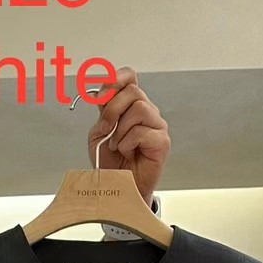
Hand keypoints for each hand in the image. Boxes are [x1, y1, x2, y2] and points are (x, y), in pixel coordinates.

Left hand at [86, 67, 169, 204]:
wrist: (117, 185)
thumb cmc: (111, 161)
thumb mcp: (99, 131)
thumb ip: (103, 110)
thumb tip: (101, 93)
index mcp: (131, 105)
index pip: (129, 77)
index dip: (115, 80)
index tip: (101, 96)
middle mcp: (147, 111)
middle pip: (133, 91)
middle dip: (112, 109)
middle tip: (105, 129)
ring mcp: (157, 125)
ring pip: (139, 108)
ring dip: (120, 129)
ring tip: (118, 145)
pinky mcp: (162, 141)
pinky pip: (142, 131)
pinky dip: (128, 142)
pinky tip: (127, 152)